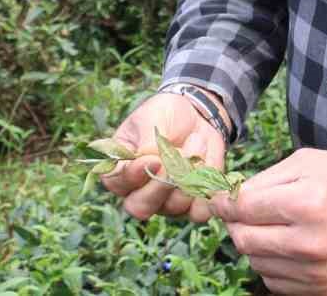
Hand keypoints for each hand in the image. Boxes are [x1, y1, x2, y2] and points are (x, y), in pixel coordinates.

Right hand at [99, 91, 225, 223]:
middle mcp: (140, 192)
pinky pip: (199, 212)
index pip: (117, 182)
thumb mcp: (151, 117)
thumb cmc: (165, 114)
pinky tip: (209, 166)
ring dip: (189, 175)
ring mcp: (166, 202)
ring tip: (197, 141)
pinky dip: (207, 192)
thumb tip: (147, 158)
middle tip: (175, 161)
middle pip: (141, 207)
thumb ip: (146, 140)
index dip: (133, 175)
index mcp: (122, 169)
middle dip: (160, 185)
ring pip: (173, 206)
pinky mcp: (192, 203)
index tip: (152, 158)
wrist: (195, 115)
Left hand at [211, 148, 326, 295]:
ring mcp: (315, 271)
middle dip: (236, 223)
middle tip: (243, 213)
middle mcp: (310, 242)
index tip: (220, 198)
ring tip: (272, 227)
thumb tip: (227, 199)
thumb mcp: (305, 163)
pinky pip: (274, 282)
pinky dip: (272, 264)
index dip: (224, 201)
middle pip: (244, 240)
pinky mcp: (320, 289)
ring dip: (255, 244)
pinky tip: (286, 246)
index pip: (244, 208)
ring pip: (256, 262)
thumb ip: (263, 180)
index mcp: (307, 203)